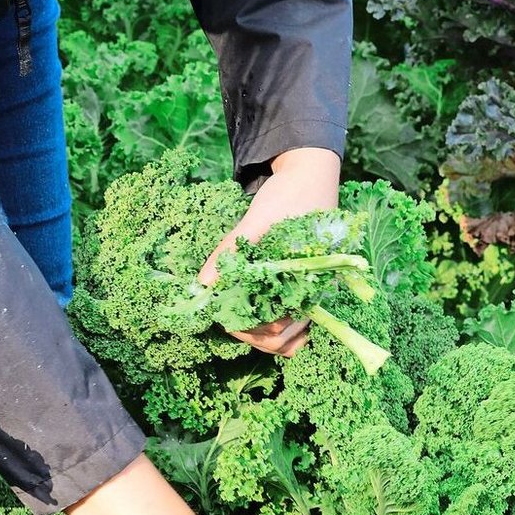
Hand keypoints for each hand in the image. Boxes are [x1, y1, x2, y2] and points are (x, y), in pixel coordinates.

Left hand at [197, 147, 340, 356]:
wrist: (310, 173)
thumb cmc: (289, 195)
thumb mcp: (257, 219)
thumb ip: (231, 249)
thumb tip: (201, 284)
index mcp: (309, 281)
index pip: (280, 330)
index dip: (247, 330)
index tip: (223, 317)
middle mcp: (313, 294)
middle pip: (282, 340)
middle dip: (249, 336)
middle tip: (224, 320)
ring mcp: (308, 293)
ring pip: (286, 338)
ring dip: (259, 336)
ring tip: (234, 320)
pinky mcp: (299, 286)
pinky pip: (290, 322)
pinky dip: (270, 327)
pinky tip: (249, 316)